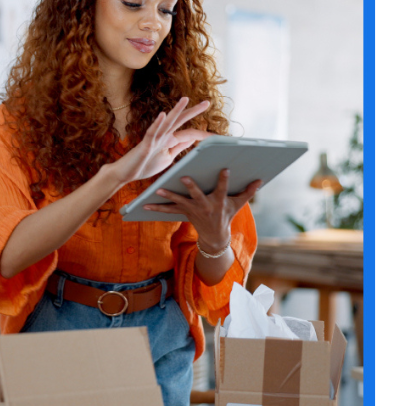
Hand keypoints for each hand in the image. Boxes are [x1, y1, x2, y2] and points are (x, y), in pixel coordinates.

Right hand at [108, 97, 212, 184]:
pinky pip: (152, 132)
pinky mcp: (145, 145)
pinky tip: (163, 115)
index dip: (203, 134)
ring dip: (176, 110)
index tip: (217, 137)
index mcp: (169, 140)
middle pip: (180, 121)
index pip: (189, 134)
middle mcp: (163, 136)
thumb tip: (192, 140)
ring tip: (185, 99)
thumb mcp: (167, 157)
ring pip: (167, 122)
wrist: (126, 173)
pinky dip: (157, 123)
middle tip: (208, 102)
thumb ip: (179, 147)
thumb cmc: (145, 165)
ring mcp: (154, 139)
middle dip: (194, 111)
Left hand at [143, 170, 261, 250]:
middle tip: (183, 177)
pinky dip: (156, 207)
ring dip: (168, 196)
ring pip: (179, 202)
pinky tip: (144, 204)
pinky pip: (168, 210)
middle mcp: (204, 206)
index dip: (223, 180)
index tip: (224, 169)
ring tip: (158, 190)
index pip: (222, 189)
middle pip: (197, 195)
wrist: (215, 236)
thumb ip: (248, 192)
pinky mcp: (183, 212)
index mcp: (218, 202)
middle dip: (191, 187)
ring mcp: (192, 210)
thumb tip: (261, 180)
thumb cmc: (226, 216)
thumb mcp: (238, 205)